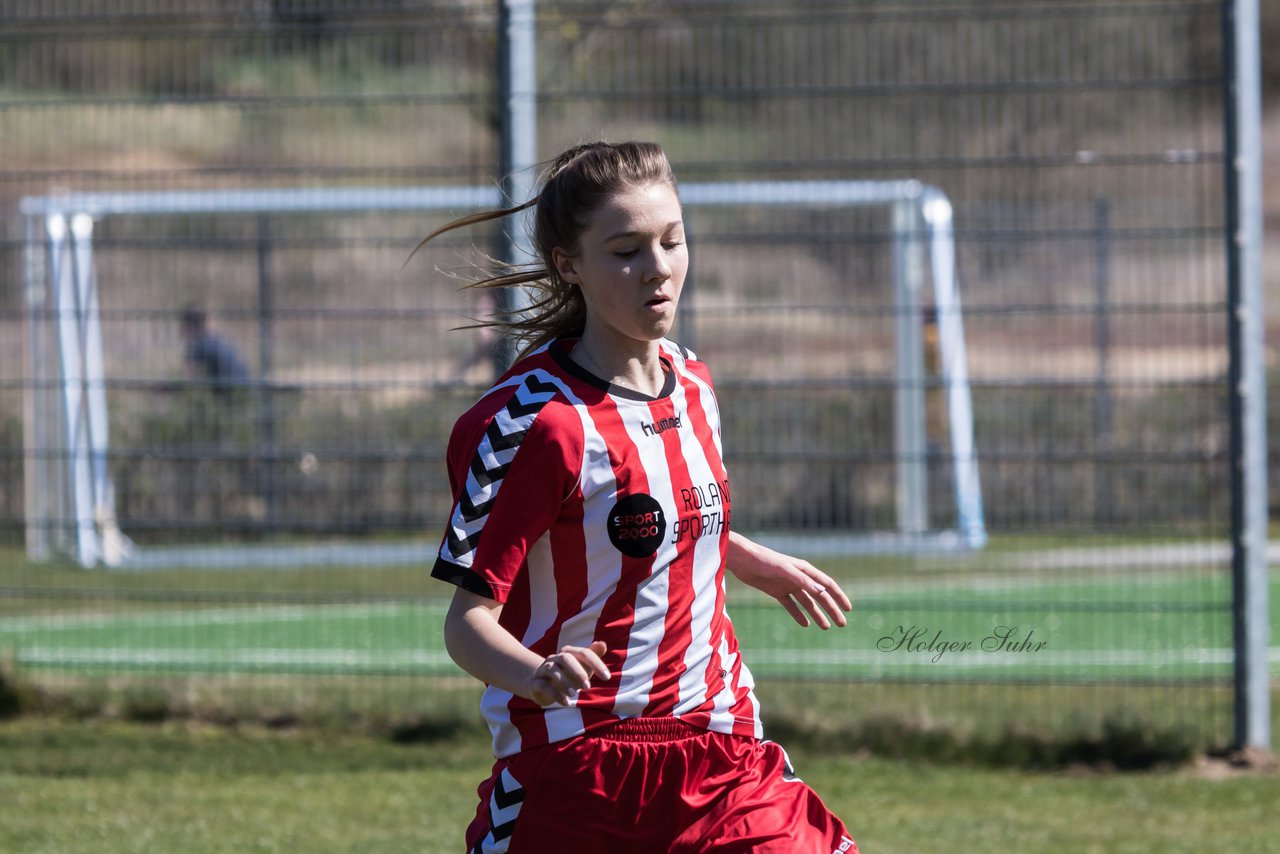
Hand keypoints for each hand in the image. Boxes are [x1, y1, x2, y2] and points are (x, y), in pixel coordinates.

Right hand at [528, 640, 610, 706]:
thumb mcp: (581, 668)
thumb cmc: (566, 675)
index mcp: (568, 653)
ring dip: (564, 682)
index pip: (583, 653)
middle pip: (565, 658)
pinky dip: (555, 694)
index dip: (596, 664)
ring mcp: (543, 669)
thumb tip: (602, 644)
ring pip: (552, 670)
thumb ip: (592, 656)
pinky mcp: (536, 683)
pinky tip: (566, 703)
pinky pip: (544, 685)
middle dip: (578, 672)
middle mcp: (554, 658)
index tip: (607, 678)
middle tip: (588, 687)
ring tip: (574, 695)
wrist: (540, 685)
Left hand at [727, 534, 851, 628]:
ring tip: (826, 627)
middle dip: (831, 609)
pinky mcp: (776, 591)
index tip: (848, 609)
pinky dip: (798, 614)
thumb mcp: (784, 570)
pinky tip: (805, 624)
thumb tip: (822, 591)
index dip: (839, 596)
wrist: (743, 560)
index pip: (827, 584)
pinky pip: (791, 605)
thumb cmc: (765, 560)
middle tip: (841, 624)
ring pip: (807, 603)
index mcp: (805, 570)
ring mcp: (788, 585)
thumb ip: (802, 581)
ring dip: (817, 614)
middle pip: (819, 596)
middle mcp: (799, 578)